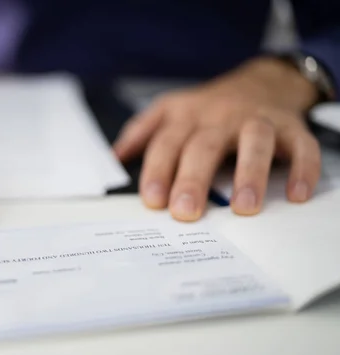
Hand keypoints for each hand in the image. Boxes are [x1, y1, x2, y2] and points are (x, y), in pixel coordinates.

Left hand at [114, 57, 321, 220]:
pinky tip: (295, 195)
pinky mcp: (291, 127)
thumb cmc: (208, 108)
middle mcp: (220, 117)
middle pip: (204, 146)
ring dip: (249, 174)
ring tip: (242, 207)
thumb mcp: (169, 110)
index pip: (167, 144)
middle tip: (185, 211)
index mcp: (186, 116)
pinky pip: (301, 146)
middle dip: (193, 179)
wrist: (260, 81)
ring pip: (254, 142)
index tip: (153, 200)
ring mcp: (257, 120)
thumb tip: (114, 157)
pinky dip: (302, 169)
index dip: (158, 171)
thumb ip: (141, 132)